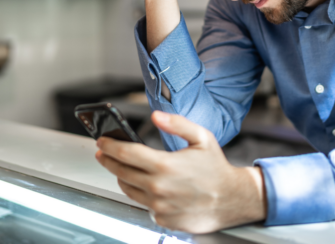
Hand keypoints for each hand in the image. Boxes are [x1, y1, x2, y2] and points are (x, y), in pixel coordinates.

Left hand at [95, 111, 266, 233]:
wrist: (232, 200)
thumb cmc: (217, 169)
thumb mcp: (202, 138)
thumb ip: (177, 124)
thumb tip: (156, 116)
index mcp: (165, 165)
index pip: (126, 153)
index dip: (110, 145)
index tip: (102, 141)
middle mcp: (158, 187)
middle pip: (121, 172)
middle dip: (108, 160)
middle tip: (103, 153)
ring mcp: (159, 206)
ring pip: (128, 189)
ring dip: (122, 177)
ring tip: (123, 168)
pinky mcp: (162, 219)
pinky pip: (143, 205)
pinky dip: (142, 194)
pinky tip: (148, 186)